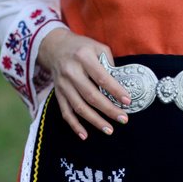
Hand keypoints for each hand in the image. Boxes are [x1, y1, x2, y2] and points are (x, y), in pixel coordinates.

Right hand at [37, 26, 131, 140]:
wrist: (55, 47)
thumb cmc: (81, 47)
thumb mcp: (97, 46)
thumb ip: (109, 63)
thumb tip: (120, 84)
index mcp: (83, 57)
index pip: (101, 77)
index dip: (115, 90)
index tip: (127, 101)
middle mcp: (71, 72)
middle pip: (91, 95)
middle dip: (108, 110)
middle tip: (123, 119)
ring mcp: (63, 85)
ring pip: (79, 107)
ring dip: (95, 121)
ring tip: (109, 130)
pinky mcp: (58, 93)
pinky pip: (65, 112)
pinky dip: (74, 125)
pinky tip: (85, 135)